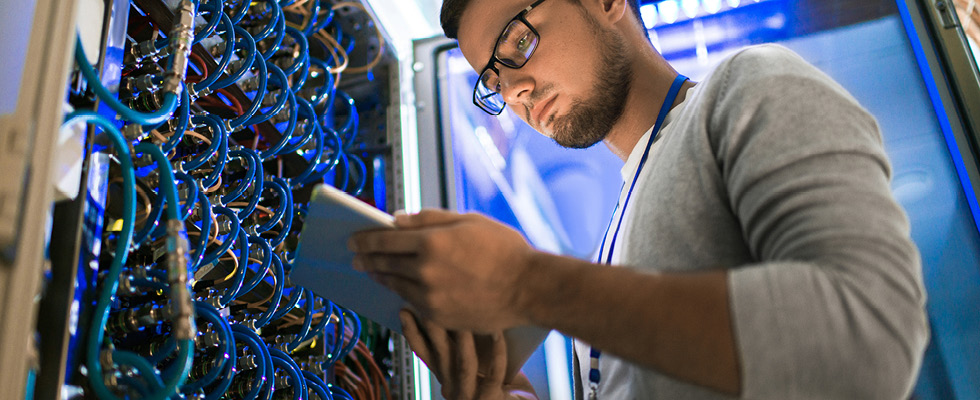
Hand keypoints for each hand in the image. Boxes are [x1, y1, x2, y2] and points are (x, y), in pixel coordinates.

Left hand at [349, 209, 533, 331]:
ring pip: (395, 285)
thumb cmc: (503, 249)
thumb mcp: (468, 221)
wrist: (528, 288)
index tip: (353, 239)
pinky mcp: (440, 316)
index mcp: (431, 242)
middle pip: (385, 264)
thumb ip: (428, 219)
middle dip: (366, 258)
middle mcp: (425, 271)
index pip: (384, 239)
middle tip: (355, 257)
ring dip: (381, 277)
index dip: (365, 239)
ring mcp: (431, 297)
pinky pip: (412, 303)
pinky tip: (399, 288)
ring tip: (374, 271)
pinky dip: (402, 293)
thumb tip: (396, 219)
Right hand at [400, 310, 537, 399]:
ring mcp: (470, 396)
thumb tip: (459, 309)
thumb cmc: (500, 385)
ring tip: (466, 315)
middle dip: (435, 329)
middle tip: (431, 304)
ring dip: (465, 339)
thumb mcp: (476, 365)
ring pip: (465, 365)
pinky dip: (497, 353)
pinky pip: (494, 375)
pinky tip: (498, 334)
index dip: (413, 333)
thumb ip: (464, 345)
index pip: (424, 354)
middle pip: (441, 356)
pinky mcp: (491, 399)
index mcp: (446, 378)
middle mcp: (452, 389)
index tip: (405, 310)